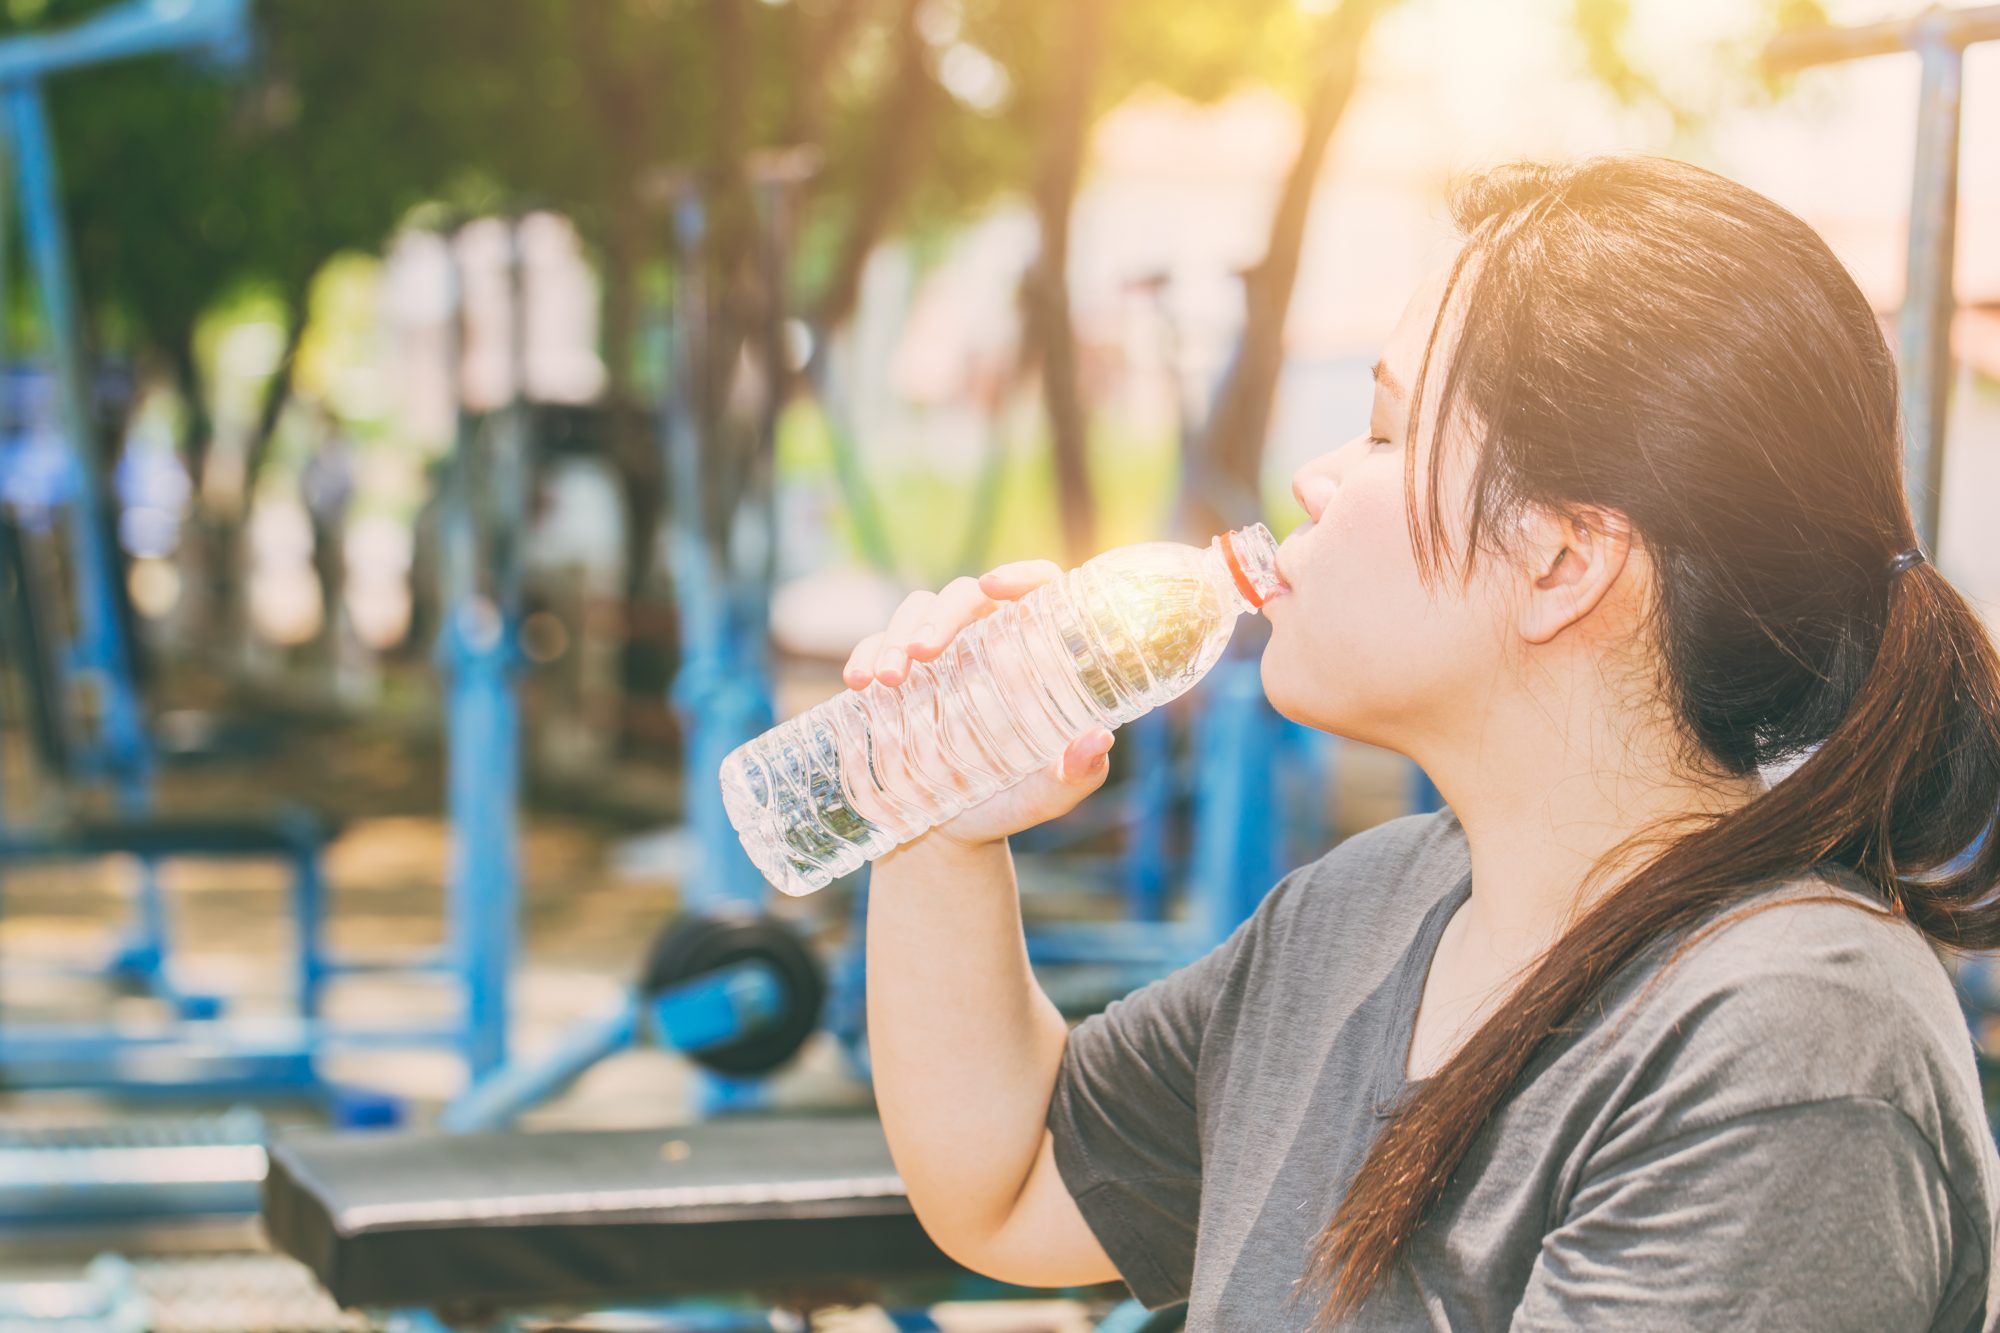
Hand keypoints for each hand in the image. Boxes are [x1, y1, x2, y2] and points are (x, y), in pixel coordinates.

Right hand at [842, 560, 1114, 849]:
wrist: (952, 832)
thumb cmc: (1011, 801)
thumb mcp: (1048, 794)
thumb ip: (1076, 775)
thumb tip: (1097, 742)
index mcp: (1033, 652)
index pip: (1037, 591)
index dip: (1021, 576)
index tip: (994, 587)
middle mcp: (986, 642)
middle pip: (964, 597)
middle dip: (938, 617)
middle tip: (921, 653)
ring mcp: (939, 655)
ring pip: (916, 612)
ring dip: (895, 635)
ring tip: (885, 678)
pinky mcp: (898, 673)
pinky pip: (876, 643)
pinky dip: (864, 653)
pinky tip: (857, 682)